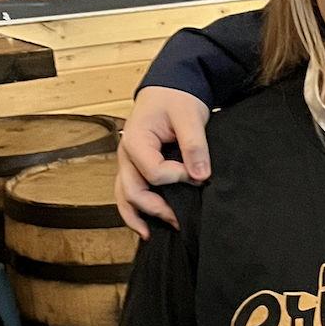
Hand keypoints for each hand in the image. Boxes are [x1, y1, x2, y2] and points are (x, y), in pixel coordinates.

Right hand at [115, 86, 211, 237]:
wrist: (169, 89)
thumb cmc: (177, 99)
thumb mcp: (190, 116)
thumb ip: (195, 146)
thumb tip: (200, 177)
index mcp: (136, 140)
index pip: (153, 172)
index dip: (177, 177)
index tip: (198, 175)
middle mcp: (126, 155)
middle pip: (132, 191)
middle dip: (156, 209)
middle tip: (179, 221)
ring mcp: (128, 163)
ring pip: (124, 196)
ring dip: (138, 217)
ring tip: (153, 235)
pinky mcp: (135, 168)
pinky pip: (129, 192)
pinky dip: (136, 211)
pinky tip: (148, 226)